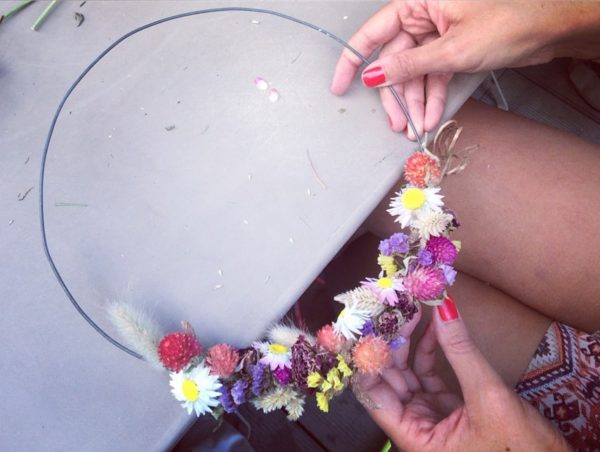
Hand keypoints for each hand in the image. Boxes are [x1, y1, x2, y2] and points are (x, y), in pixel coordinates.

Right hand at [331, 1, 599, 139]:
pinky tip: (432, 116)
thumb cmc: (509, 22)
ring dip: (416, 101)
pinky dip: (432, 96)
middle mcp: (423, 16)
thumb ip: (408, 65)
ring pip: (414, 72)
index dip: (353, 61)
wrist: (551, 27)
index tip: (339, 85)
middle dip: (397, 95)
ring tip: (418, 127)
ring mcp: (437, 33)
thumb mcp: (451, 49)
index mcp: (417, 2)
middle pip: (395, 61)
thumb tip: (374, 76)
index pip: (373, 33)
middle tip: (398, 123)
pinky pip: (432, 74)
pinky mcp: (452, 48)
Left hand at [356, 296, 570, 451]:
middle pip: (388, 379)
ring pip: (406, 374)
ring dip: (407, 341)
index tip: (371, 324)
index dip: (368, 358)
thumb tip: (442, 307)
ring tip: (411, 310)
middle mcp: (415, 429)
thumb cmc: (522, 450)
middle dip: (389, 341)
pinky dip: (427, 350)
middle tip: (393, 308)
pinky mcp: (445, 409)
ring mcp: (429, 418)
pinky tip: (430, 328)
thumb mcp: (489, 397)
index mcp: (414, 439)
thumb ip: (461, 351)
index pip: (373, 394)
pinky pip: (427, 374)